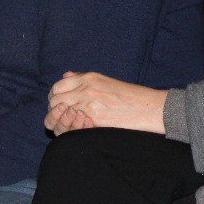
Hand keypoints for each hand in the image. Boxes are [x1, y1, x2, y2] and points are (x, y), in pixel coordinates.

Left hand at [43, 71, 167, 135]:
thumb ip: (83, 78)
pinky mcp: (93, 117)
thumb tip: (66, 75)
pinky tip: (82, 128)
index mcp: (89, 77)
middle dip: (56, 110)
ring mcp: (87, 102)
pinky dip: (72, 127)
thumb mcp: (105, 81)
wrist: (148, 107)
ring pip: (59, 113)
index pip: (57, 86)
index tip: (62, 105)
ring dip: (62, 120)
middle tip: (66, 117)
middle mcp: (85, 87)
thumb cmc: (130, 96)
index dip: (56, 97)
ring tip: (73, 123)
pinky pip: (70, 123)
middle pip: (54, 100)